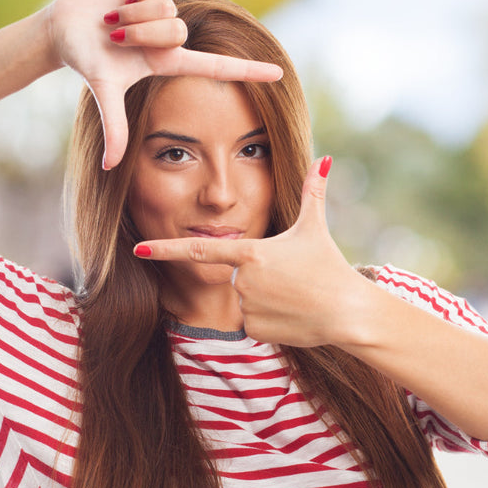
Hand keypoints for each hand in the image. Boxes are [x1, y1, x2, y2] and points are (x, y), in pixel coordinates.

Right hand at [46, 0, 282, 168]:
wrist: (66, 27)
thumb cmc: (86, 61)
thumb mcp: (104, 93)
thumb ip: (114, 128)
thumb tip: (110, 167)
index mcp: (168, 63)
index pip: (217, 67)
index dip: (247, 71)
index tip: (279, 74)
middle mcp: (171, 37)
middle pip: (178, 30)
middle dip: (141, 32)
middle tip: (117, 37)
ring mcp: (165, 10)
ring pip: (168, 8)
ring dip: (134, 13)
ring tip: (115, 20)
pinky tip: (121, 0)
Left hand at [135, 157, 367, 346]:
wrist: (347, 312)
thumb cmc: (330, 267)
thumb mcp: (315, 227)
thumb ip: (313, 192)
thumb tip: (325, 158)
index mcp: (250, 253)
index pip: (198, 250)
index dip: (165, 250)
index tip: (139, 249)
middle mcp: (241, 280)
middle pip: (234, 275)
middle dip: (258, 276)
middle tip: (289, 279)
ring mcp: (245, 306)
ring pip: (243, 299)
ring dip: (263, 297)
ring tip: (293, 296)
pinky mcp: (253, 329)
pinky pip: (251, 321)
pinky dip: (268, 318)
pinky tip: (290, 314)